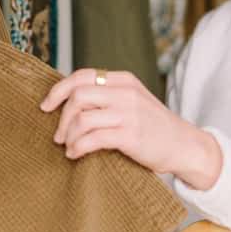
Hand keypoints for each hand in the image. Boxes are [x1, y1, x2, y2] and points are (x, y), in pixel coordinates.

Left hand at [41, 66, 222, 187]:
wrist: (185, 145)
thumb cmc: (154, 127)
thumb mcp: (133, 101)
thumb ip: (107, 97)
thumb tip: (67, 104)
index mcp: (123, 80)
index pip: (81, 76)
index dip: (58, 90)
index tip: (45, 106)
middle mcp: (125, 92)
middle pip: (77, 96)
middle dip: (61, 117)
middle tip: (58, 135)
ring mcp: (129, 113)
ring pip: (82, 118)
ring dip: (68, 135)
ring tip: (68, 147)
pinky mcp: (130, 135)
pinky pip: (92, 139)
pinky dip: (78, 148)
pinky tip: (75, 155)